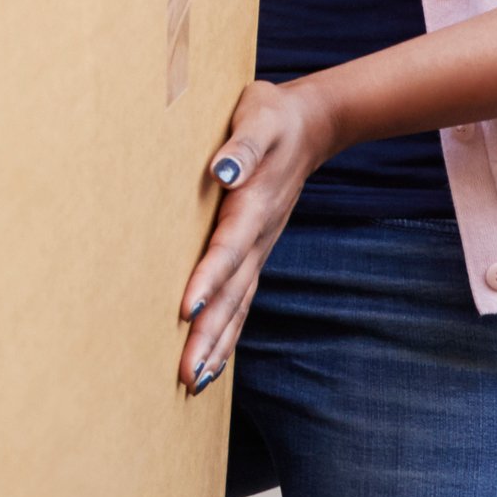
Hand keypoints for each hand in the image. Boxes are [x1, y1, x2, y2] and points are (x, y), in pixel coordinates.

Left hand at [177, 75, 337, 393]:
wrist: (310, 125)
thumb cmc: (271, 116)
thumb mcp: (258, 115)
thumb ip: (242, 143)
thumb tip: (223, 168)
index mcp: (254, 203)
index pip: (229, 246)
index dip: (210, 277)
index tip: (188, 307)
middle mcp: (259, 235)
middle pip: (235, 291)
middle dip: (211, 332)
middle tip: (187, 372)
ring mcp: (260, 248)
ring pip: (239, 304)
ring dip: (218, 342)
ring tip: (194, 380)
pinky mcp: (256, 252)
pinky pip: (243, 300)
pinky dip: (228, 332)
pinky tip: (211, 361)